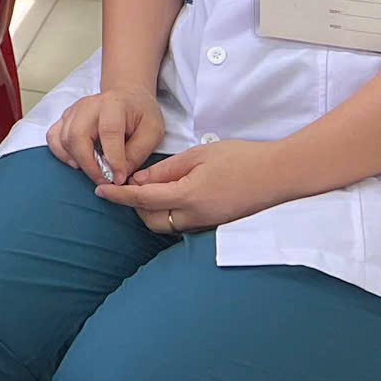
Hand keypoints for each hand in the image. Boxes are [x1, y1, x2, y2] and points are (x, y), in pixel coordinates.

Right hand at [47, 88, 165, 184]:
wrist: (127, 95)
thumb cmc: (141, 112)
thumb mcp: (152, 131)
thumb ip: (138, 153)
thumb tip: (119, 174)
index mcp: (114, 105)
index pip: (109, 132)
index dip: (114, 159)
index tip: (119, 178)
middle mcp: (89, 105)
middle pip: (77, 135)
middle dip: (89, 165)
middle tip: (104, 180)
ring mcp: (74, 110)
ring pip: (63, 138)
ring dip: (77, 161)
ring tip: (95, 172)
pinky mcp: (66, 118)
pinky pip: (53, 137)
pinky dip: (61, 153)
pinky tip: (76, 162)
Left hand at [93, 138, 295, 233]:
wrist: (280, 175)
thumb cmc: (242, 158)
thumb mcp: (199, 155)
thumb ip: (166, 169)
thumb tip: (140, 180)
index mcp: (189, 196)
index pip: (143, 199)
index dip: (118, 195)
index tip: (100, 190)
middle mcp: (197, 217)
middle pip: (151, 220)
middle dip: (134, 205)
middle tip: (128, 183)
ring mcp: (208, 224)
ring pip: (166, 225)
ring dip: (152, 210)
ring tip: (150, 187)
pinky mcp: (216, 225)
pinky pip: (183, 225)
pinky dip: (169, 213)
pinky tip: (171, 194)